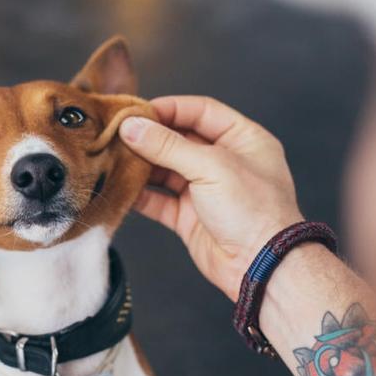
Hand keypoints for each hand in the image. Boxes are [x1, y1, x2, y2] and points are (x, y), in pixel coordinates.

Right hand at [119, 96, 302, 300]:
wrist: (261, 266)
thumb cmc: (253, 211)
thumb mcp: (211, 166)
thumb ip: (168, 146)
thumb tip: (132, 127)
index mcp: (243, 139)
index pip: (202, 112)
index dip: (169, 109)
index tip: (137, 110)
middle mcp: (224, 162)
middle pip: (179, 139)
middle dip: (149, 137)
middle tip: (119, 133)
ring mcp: (205, 190)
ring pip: (166, 170)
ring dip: (141, 165)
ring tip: (114, 158)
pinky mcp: (190, 217)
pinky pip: (159, 200)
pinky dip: (140, 194)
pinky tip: (120, 187)